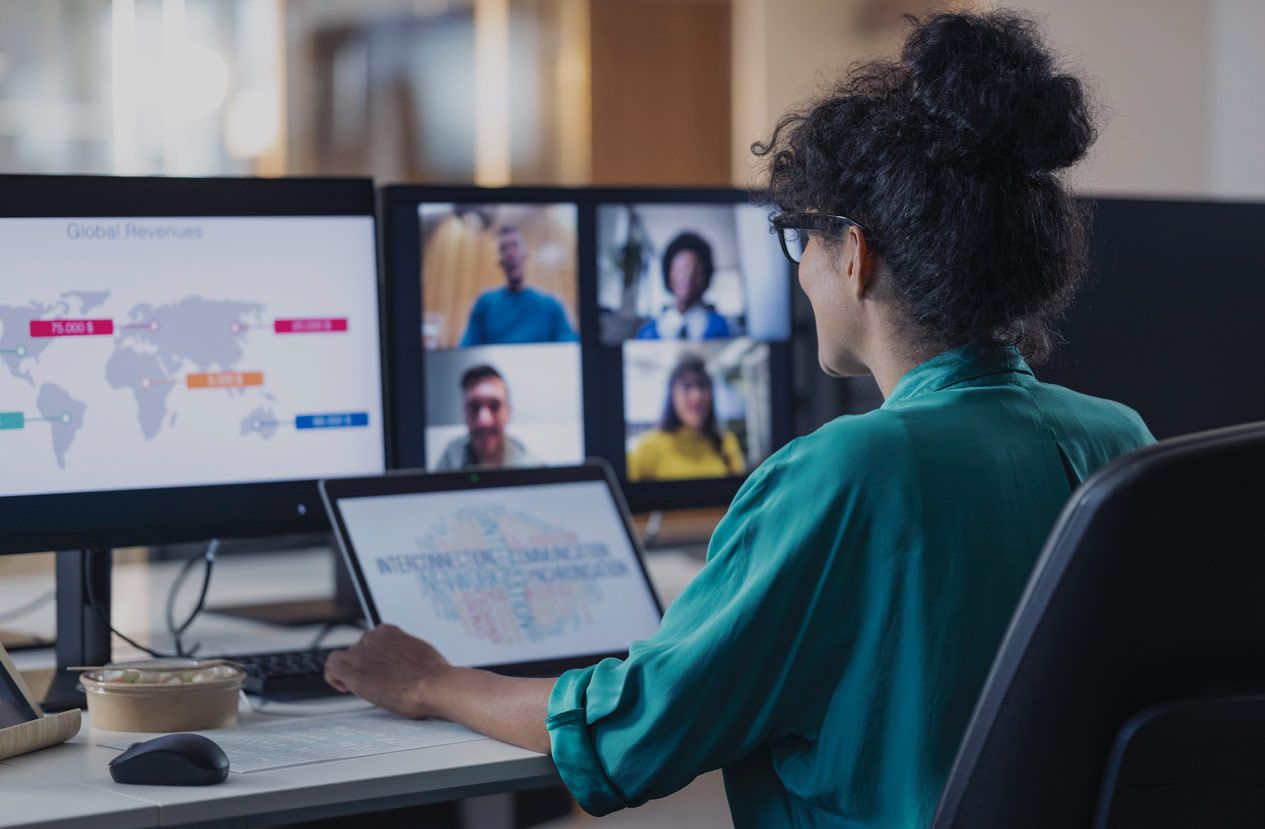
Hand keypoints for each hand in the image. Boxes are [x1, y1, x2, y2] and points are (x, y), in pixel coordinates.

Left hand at [324, 624, 451, 718]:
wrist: (431, 685)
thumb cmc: (433, 673)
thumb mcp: (421, 651)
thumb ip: (407, 651)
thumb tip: (407, 661)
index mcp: (389, 632)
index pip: (371, 640)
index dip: (373, 656)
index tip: (380, 668)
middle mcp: (372, 639)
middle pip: (357, 650)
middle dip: (364, 665)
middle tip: (376, 682)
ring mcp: (362, 655)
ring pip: (341, 657)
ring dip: (347, 670)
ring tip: (355, 685)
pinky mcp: (354, 674)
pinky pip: (332, 669)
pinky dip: (333, 677)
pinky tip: (344, 688)